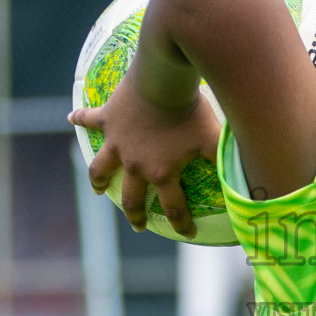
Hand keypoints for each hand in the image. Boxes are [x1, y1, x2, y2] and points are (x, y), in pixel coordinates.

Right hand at [68, 70, 222, 236]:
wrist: (164, 80)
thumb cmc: (191, 111)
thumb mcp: (212, 139)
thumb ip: (225, 162)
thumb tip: (244, 185)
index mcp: (161, 173)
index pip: (174, 208)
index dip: (182, 224)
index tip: (188, 234)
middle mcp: (135, 164)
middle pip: (132, 198)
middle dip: (136, 215)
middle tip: (139, 225)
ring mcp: (117, 143)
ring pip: (101, 168)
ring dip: (98, 180)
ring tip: (98, 188)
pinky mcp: (107, 119)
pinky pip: (89, 120)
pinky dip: (79, 119)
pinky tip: (71, 118)